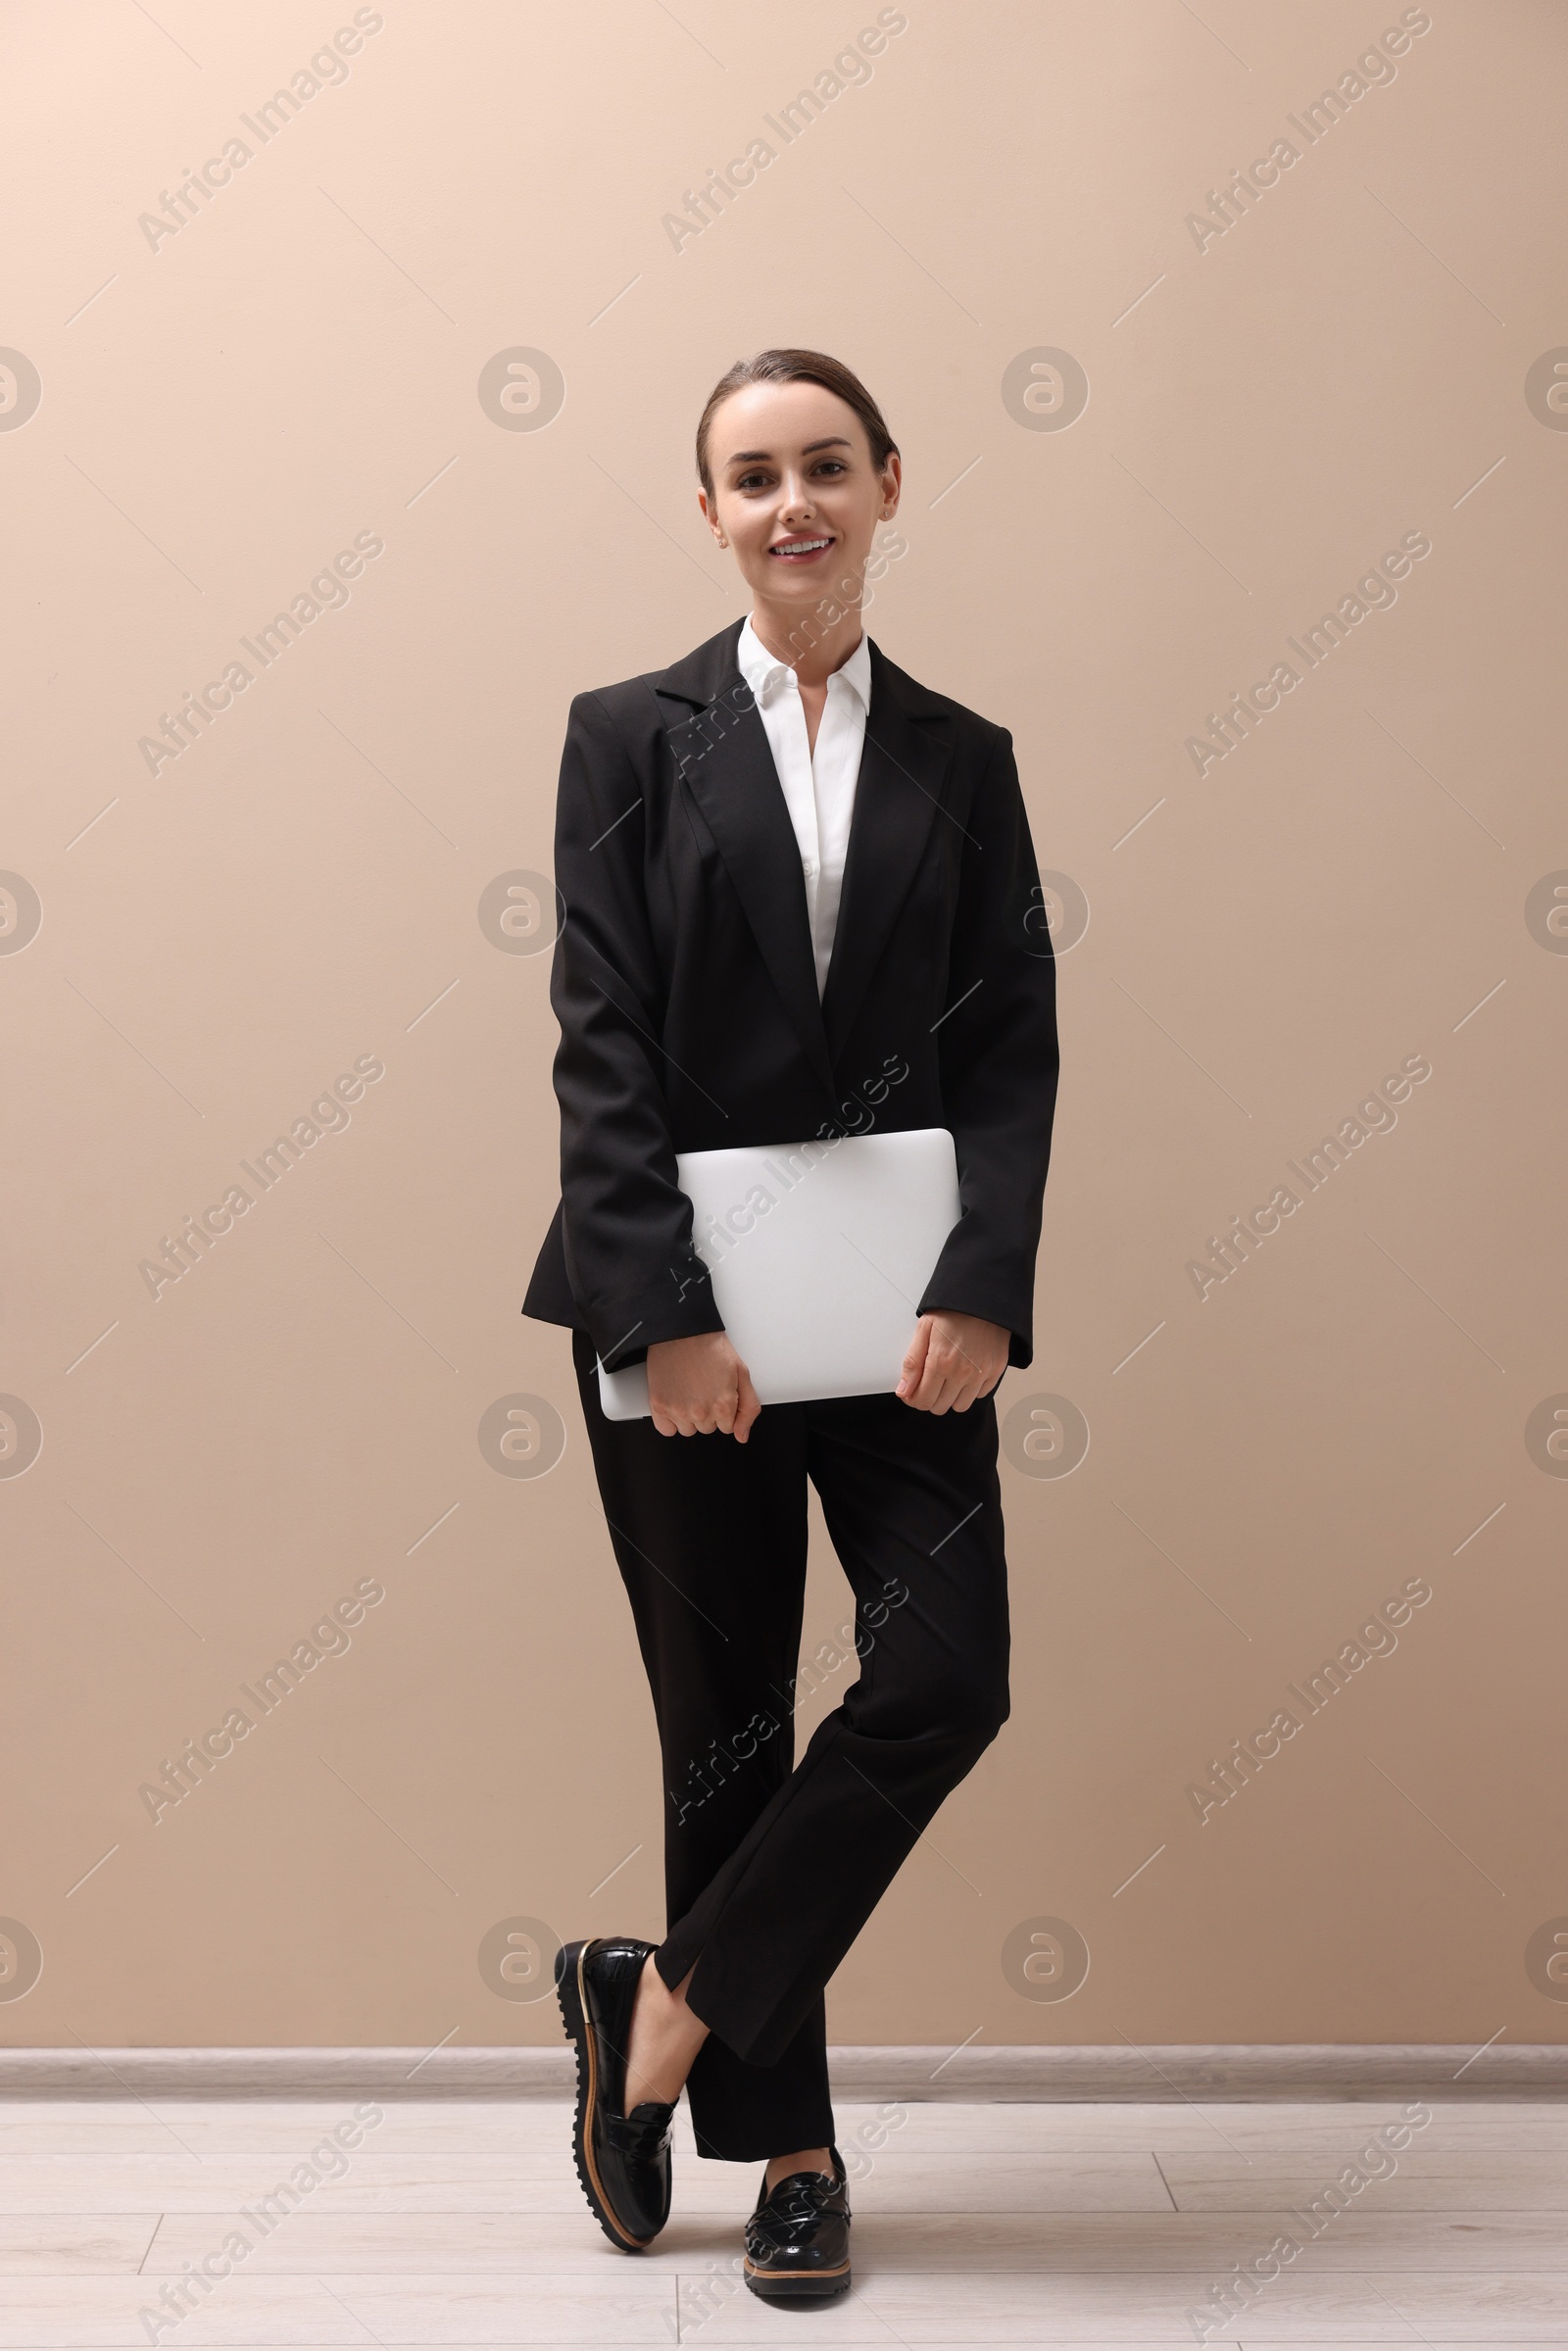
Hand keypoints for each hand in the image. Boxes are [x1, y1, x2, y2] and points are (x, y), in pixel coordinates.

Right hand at [646, 1332, 761, 1441]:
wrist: (682, 1330)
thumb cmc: (711, 1346)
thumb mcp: (741, 1372)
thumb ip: (749, 1407)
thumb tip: (742, 1436)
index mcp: (724, 1406)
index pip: (727, 1426)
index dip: (723, 1409)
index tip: (717, 1393)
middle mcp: (702, 1413)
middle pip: (707, 1428)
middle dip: (707, 1412)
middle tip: (702, 1387)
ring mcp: (679, 1411)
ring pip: (688, 1430)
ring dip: (688, 1416)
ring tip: (688, 1390)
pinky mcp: (659, 1406)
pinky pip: (666, 1430)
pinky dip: (669, 1420)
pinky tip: (674, 1400)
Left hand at [897, 1312, 1008, 1414]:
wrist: (983, 1298)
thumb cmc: (952, 1310)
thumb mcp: (924, 1329)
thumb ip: (912, 1363)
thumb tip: (904, 1391)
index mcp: (940, 1362)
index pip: (923, 1400)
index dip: (914, 1399)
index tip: (913, 1392)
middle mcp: (962, 1373)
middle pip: (940, 1407)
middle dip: (930, 1399)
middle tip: (929, 1383)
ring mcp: (981, 1374)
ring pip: (960, 1406)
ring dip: (951, 1397)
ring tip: (948, 1379)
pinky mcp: (996, 1371)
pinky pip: (980, 1395)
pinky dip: (971, 1390)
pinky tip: (965, 1373)